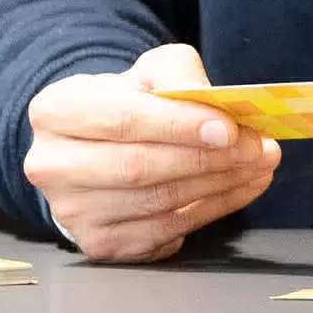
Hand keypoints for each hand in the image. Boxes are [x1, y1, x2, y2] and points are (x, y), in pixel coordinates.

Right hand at [22, 44, 282, 261]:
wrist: (100, 143)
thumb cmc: (130, 100)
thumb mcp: (151, 69)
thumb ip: (179, 74)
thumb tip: (213, 102)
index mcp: (56, 111)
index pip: (123, 120)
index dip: (178, 126)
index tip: (228, 128)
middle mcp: (52, 166)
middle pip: (139, 168)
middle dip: (207, 159)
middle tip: (257, 148)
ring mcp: (72, 212)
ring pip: (156, 203)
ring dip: (219, 184)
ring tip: (259, 164)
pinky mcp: (99, 244)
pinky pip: (163, 232)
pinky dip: (211, 210)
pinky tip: (241, 188)